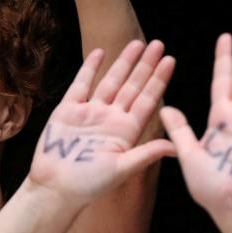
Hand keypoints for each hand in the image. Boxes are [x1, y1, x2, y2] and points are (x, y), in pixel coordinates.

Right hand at [28, 40, 174, 205]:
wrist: (55, 189)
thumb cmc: (89, 185)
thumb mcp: (122, 169)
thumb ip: (146, 154)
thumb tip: (176, 147)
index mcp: (127, 131)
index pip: (148, 100)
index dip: (159, 80)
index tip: (170, 61)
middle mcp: (111, 118)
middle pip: (133, 86)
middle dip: (145, 65)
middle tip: (158, 44)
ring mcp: (90, 112)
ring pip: (111, 81)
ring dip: (123, 62)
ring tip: (137, 43)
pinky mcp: (69, 110)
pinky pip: (82, 84)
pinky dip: (90, 68)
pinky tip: (100, 52)